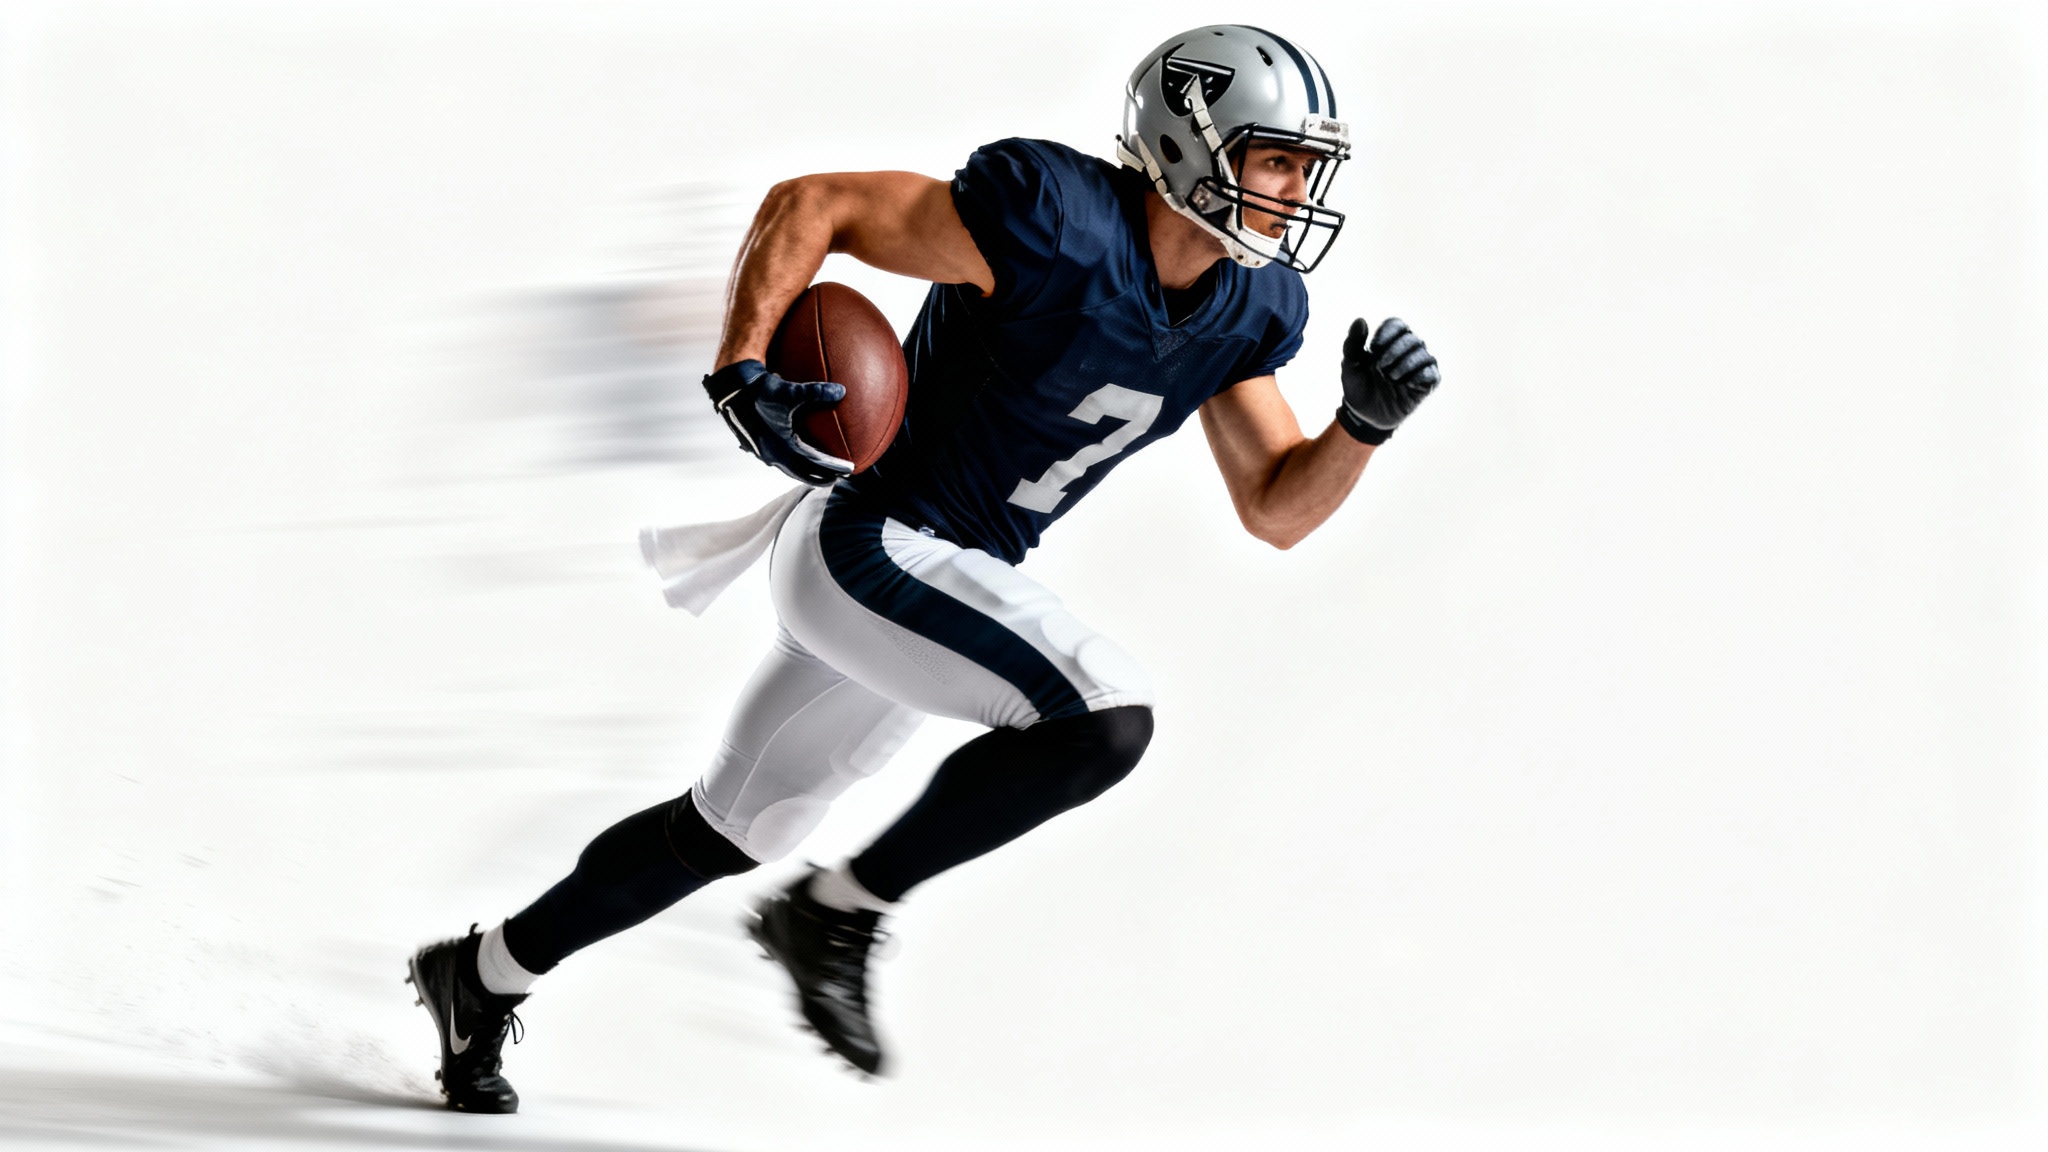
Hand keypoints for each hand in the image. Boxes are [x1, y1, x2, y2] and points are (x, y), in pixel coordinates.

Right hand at [702, 360, 852, 485]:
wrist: (733, 390)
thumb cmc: (761, 390)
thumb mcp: (789, 391)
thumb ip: (816, 391)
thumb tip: (842, 391)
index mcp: (782, 446)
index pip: (814, 463)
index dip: (833, 467)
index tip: (849, 470)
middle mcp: (773, 454)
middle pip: (802, 473)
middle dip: (821, 477)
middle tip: (839, 478)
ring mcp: (764, 452)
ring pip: (790, 469)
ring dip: (806, 473)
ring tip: (821, 473)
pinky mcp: (759, 446)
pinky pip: (781, 461)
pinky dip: (794, 464)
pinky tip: (798, 457)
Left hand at [1337, 317, 1440, 444]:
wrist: (1364, 416)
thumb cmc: (1358, 387)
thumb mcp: (1350, 366)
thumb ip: (1352, 343)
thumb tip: (1360, 320)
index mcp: (1389, 342)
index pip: (1397, 324)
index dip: (1386, 334)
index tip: (1374, 350)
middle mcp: (1407, 350)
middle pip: (1411, 338)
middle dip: (1394, 351)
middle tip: (1381, 367)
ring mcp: (1419, 366)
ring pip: (1423, 354)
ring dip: (1405, 364)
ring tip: (1392, 377)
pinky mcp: (1427, 383)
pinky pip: (1432, 373)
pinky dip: (1418, 377)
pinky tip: (1405, 384)